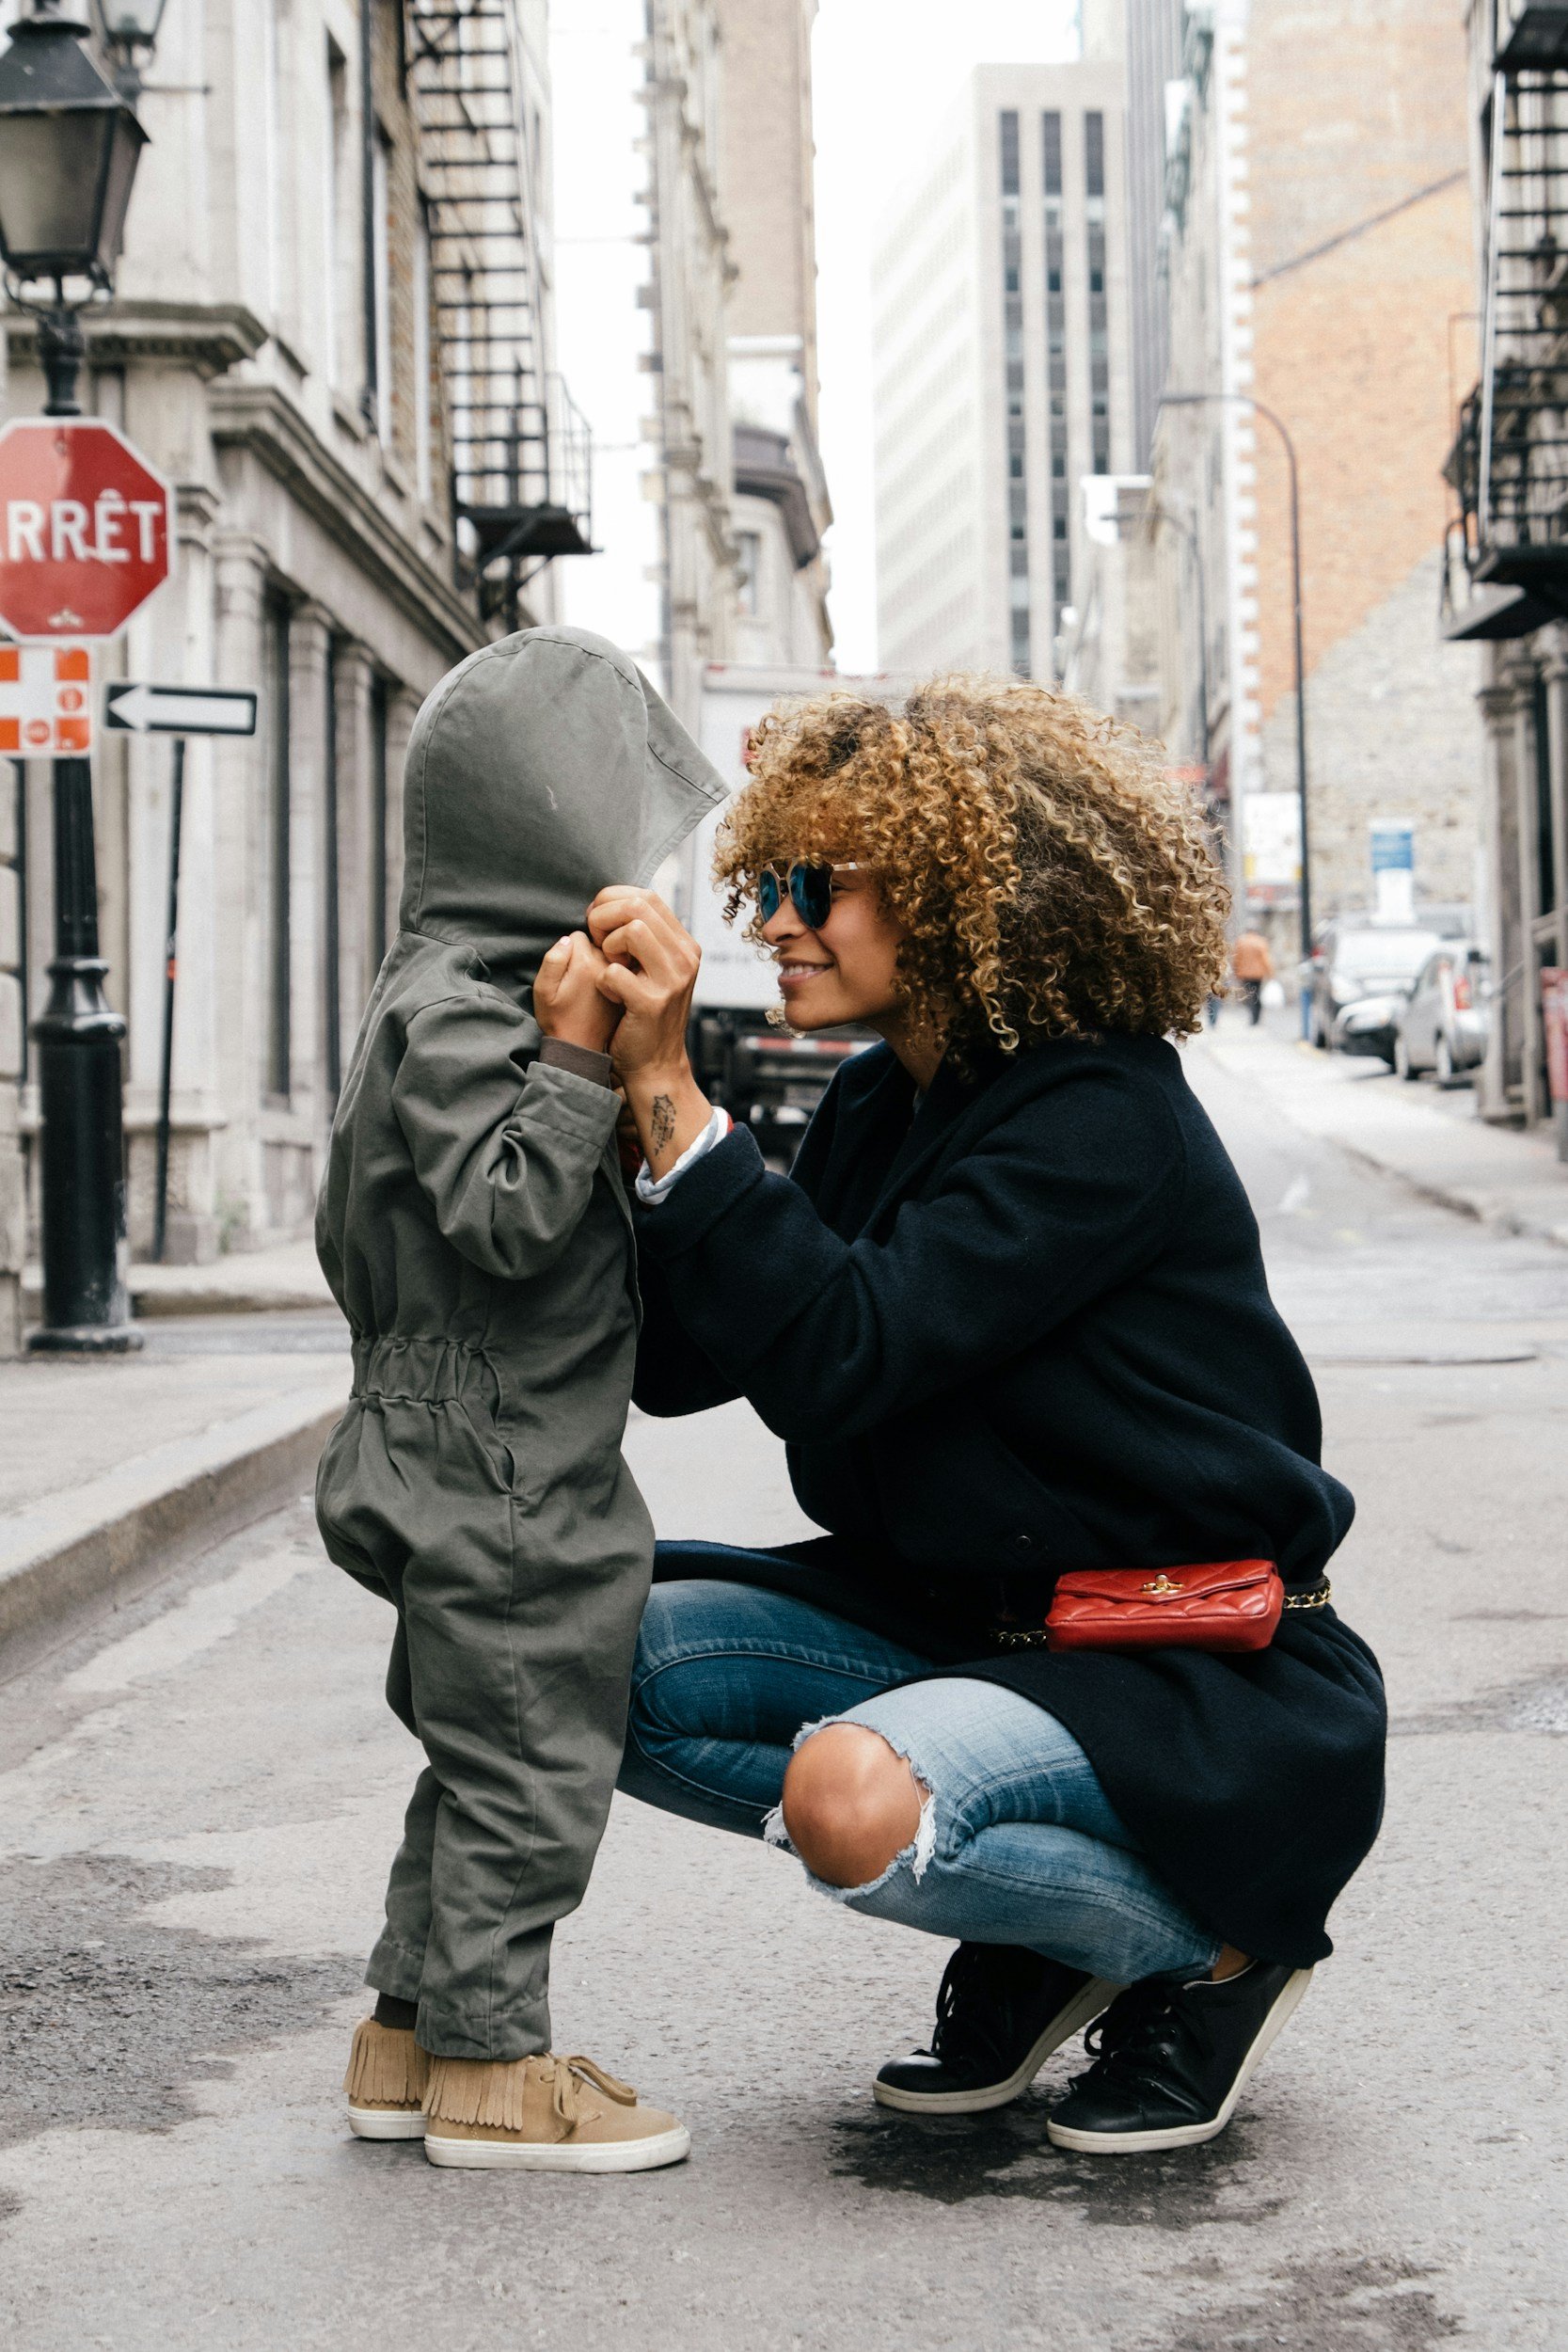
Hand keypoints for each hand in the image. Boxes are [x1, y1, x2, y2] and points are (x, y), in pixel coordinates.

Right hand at [533, 931, 620, 1055]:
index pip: (578, 935)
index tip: (567, 972)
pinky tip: (605, 992)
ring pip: (611, 954)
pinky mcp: (631, 986)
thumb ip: (553, 960)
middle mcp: (607, 964)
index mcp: (585, 961)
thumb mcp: (543, 991)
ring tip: (591, 988)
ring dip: (602, 963)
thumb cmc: (558, 1019)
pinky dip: (615, 975)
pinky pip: (622, 968)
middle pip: (598, 941)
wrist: (582, 1049)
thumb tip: (568, 939)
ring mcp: (622, 974)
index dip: (569, 951)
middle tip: (579, 980)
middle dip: (587, 953)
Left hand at [585, 887, 701, 1079]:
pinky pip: (614, 971)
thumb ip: (644, 938)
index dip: (612, 900)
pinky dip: (603, 980)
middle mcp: (685, 958)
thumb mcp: (654, 969)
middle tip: (597, 941)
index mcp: (685, 945)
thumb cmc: (643, 1013)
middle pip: (638, 905)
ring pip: (632, 930)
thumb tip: (614, 903)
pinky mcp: (652, 1003)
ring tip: (609, 965)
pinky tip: (610, 994)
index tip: (598, 922)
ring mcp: (672, 980)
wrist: (655, 1064)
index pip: (647, 895)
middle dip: (604, 916)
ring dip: (608, 946)